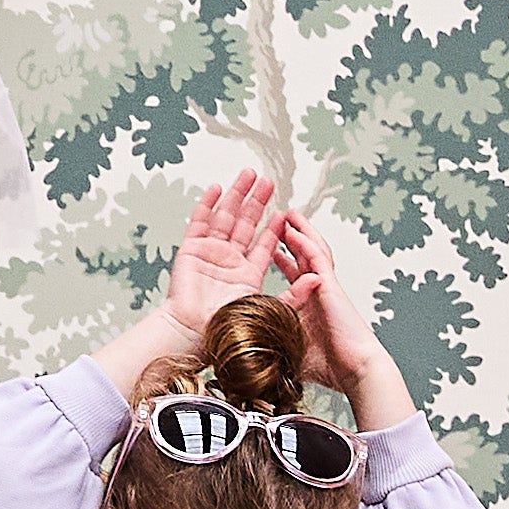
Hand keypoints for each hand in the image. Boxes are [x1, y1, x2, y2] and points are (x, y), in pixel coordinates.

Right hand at [161, 168, 284, 340]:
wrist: (193, 334)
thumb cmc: (225, 329)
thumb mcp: (268, 310)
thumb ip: (294, 294)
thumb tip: (319, 279)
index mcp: (246, 275)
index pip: (264, 245)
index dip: (274, 228)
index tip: (284, 213)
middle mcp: (228, 261)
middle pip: (246, 224)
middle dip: (257, 202)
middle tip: (269, 182)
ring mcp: (209, 253)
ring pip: (226, 217)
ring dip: (237, 195)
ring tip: (249, 175)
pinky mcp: (190, 250)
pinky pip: (199, 222)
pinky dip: (207, 204)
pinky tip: (217, 188)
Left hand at [272, 209, 407, 421]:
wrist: (355, 371)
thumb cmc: (329, 367)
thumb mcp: (291, 349)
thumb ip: (275, 342)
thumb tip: (254, 350)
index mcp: (309, 305)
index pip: (294, 276)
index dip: (283, 261)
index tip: (271, 250)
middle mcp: (317, 293)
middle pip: (304, 257)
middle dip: (291, 238)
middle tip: (279, 220)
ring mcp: (325, 288)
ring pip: (313, 251)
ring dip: (300, 231)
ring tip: (288, 214)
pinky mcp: (331, 288)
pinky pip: (317, 259)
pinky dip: (306, 244)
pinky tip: (295, 231)